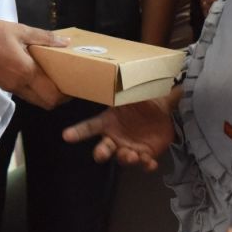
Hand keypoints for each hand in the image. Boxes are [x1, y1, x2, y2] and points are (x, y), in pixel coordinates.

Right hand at [0, 19, 67, 108]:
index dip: (66, 94)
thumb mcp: (20, 30)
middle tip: (66, 82)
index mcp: (26, 72)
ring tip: (54, 76)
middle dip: (59, 97)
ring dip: (46, 93)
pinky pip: (25, 92)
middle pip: (46, 103)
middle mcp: (20, 84)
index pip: (52, 95)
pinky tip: (36, 72)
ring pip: (35, 99)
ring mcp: (10, 87)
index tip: (74, 84)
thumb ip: (44, 38)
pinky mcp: (4, 85)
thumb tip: (65, 43)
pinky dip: (35, 88)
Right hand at [62, 93, 177, 170]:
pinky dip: (146, 165)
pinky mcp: (145, 155)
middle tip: (102, 153)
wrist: (165, 112)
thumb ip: (141, 83)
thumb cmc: (146, 98)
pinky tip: (150, 163)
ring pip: (122, 158)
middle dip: (101, 153)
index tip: (66, 136)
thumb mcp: (143, 89)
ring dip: (125, 158)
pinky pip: (144, 164)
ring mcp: (129, 148)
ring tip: (133, 155)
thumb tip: (148, 67)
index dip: (78, 132)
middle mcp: (116, 137)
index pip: (89, 127)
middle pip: (103, 148)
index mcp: (110, 120)